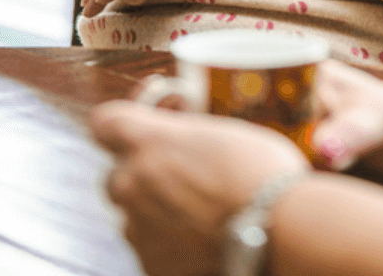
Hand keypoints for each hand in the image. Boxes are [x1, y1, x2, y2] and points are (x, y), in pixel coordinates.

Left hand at [91, 99, 307, 275]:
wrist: (278, 227)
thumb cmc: (259, 169)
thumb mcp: (221, 132)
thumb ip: (184, 136)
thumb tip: (177, 140)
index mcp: (148, 140)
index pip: (104, 122)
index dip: (120, 125)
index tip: (140, 127)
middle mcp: (131, 182)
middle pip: (116, 174)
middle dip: (141, 174)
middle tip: (181, 177)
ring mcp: (137, 228)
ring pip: (132, 215)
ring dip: (154, 211)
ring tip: (200, 214)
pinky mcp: (151, 264)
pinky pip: (150, 248)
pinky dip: (170, 244)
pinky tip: (204, 239)